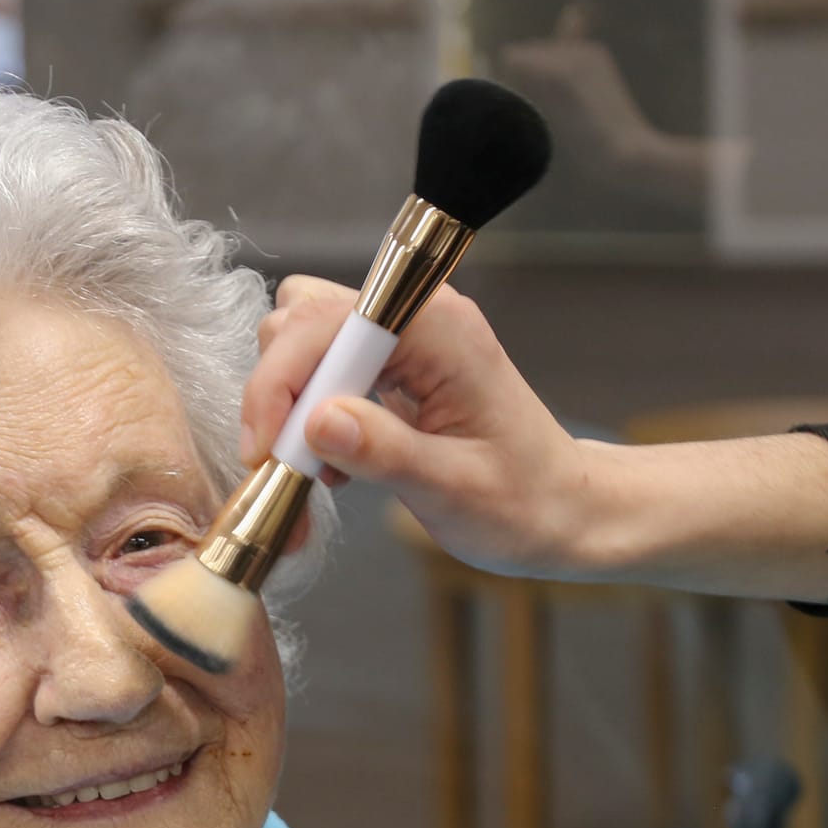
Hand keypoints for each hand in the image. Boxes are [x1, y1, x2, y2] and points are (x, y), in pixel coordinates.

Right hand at [240, 275, 589, 578]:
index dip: (281, 383)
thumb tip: (317, 422)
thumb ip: (385, 452)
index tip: (266, 451)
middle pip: (301, 320)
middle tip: (287, 467)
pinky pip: (322, 372)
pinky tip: (334, 466)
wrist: (560, 509)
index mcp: (439, 329)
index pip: (325, 324)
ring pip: (302, 342)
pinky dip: (308, 419)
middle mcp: (416, 318)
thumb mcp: (454, 489)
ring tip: (313, 469)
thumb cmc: (525, 502)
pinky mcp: (391, 366)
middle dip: (280, 395)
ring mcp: (402, 340)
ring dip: (291, 408)